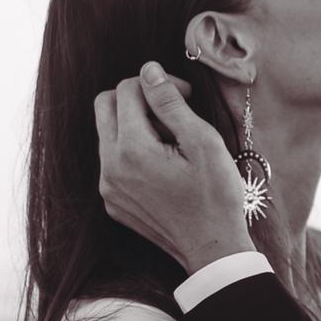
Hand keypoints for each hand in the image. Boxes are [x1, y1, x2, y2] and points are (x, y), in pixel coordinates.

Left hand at [94, 63, 254, 271]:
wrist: (213, 249)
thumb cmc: (216, 195)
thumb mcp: (203, 142)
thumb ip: (170, 103)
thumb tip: (149, 71)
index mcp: (132, 150)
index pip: (127, 89)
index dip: (159, 84)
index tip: (186, 97)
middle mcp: (110, 168)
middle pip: (105, 105)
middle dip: (137, 98)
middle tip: (172, 111)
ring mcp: (108, 187)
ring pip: (108, 133)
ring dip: (135, 125)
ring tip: (171, 141)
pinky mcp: (113, 201)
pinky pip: (112, 161)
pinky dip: (133, 152)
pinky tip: (164, 166)